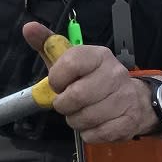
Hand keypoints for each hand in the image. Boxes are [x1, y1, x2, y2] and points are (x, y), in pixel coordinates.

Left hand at [23, 21, 155, 141]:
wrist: (132, 98)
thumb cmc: (92, 77)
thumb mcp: (69, 58)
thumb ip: (48, 43)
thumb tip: (29, 28)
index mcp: (98, 55)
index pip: (70, 64)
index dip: (56, 79)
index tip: (57, 84)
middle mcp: (115, 74)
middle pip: (76, 96)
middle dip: (64, 104)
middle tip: (66, 103)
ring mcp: (125, 98)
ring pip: (86, 117)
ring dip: (75, 120)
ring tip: (80, 113)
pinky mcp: (130, 121)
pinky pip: (98, 133)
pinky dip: (89, 133)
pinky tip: (93, 124)